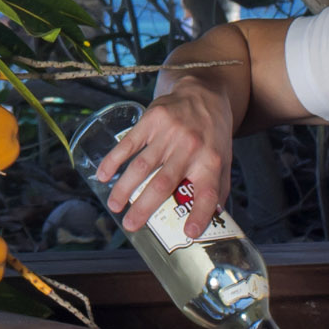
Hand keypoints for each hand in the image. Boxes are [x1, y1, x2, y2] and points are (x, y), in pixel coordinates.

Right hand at [95, 80, 236, 238]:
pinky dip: (113, 160)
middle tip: (131, 225)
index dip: (199, 214)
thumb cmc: (213, 134)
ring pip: (142, 166)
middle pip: (164, 183)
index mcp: (211, 161)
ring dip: (125, 188)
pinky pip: (129, 143)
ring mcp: (169, 133)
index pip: (206, 193)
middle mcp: (190, 148)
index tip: (188, 233)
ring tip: (114, 206)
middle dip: (144, 207)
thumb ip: (218, 188)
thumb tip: (212, 220)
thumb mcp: (225, 159)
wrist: (204, 94)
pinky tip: (103, 175)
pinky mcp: (152, 120)